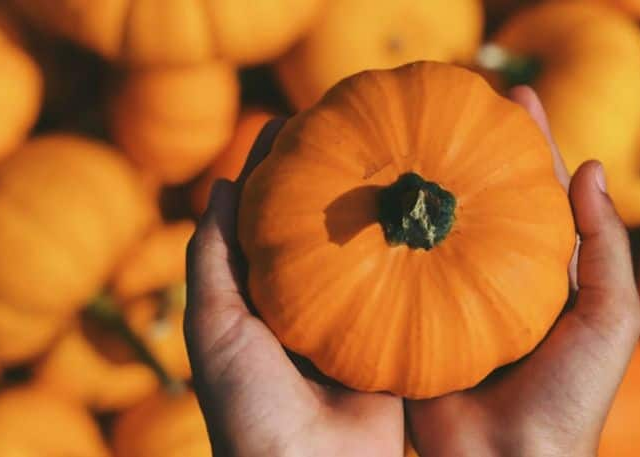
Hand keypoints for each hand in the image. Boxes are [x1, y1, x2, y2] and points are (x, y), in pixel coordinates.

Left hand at [185, 120, 402, 456]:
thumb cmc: (250, 407)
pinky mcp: (394, 342)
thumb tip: (221, 187)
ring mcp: (354, 321)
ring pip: (367, 254)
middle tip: (352, 129)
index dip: (277, 172)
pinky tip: (427, 216)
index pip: (269, 221)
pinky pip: (405, 291)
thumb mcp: (215, 328)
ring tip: (395, 157)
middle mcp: (310, 304)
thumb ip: (212, 261)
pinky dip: (414, 255)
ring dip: (378, 211)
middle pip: (322, 229)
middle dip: (334, 180)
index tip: (294, 124)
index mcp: (265, 299)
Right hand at [405, 88, 639, 456]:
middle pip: (484, 196)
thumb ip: (606, 247)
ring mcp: (452, 291)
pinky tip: (378, 192)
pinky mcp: (415, 315)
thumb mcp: (610, 319)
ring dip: (428, 180)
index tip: (514, 96)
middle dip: (474, 146)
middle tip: (456, 98)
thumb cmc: (569, 396)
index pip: (539, 191)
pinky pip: (402, 265)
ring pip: (439, 224)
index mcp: (544, 270)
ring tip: (411, 130)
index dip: (531, 142)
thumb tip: (590, 169)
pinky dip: (392, 230)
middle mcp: (496, 273)